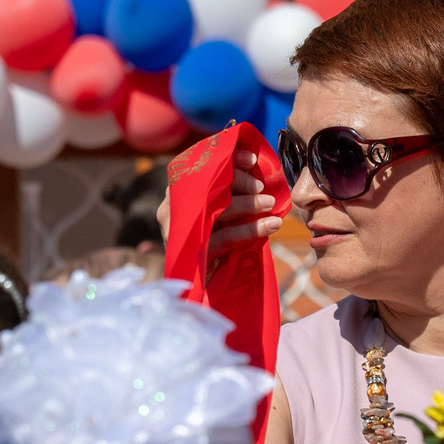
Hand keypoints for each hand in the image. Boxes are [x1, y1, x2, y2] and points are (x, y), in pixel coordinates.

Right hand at [154, 146, 282, 259]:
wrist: (208, 284)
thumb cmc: (219, 238)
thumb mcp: (227, 208)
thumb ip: (236, 189)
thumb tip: (260, 168)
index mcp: (180, 191)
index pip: (202, 165)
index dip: (228, 158)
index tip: (252, 160)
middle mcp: (173, 207)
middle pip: (206, 184)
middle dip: (238, 181)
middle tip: (262, 187)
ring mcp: (181, 230)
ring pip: (216, 209)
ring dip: (247, 204)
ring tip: (270, 204)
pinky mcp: (193, 252)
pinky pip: (224, 237)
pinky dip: (249, 230)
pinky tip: (270, 225)